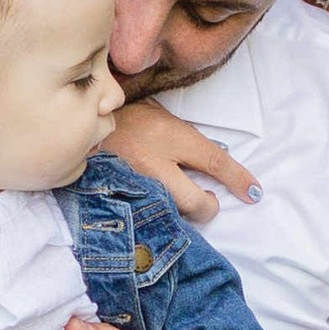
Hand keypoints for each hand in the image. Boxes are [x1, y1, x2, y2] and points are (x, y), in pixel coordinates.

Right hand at [99, 99, 258, 225]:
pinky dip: (158, 215)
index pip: (212, 160)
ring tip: (177, 196)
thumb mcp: (157, 112)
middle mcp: (152, 163)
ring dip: (182, 211)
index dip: (237, 179)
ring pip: (172, 214)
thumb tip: (212, 160)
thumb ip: (183, 135)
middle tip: (207, 198)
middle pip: (195, 203)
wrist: (74, 124)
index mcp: (166, 135)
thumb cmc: (121, 115)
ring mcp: (133, 185)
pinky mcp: (117, 199)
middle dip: (206, 207)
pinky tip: (156, 206)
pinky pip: (148, 217)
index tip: (254, 192)